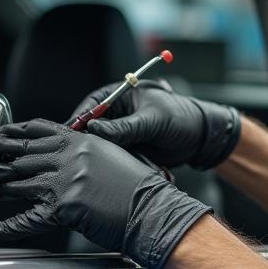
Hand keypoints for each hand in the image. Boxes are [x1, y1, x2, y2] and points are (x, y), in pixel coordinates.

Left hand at [0, 119, 210, 268]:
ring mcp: (64, 182)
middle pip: (22, 154)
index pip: (39, 130)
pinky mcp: (62, 210)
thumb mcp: (113, 154)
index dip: (15, 132)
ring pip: (17, 183)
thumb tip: (63, 154)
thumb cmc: (140, 186)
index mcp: (82, 141)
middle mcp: (69, 157)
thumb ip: (86, 150)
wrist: (154, 209)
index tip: (1, 134)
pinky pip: (22, 220)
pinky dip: (0, 228)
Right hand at [69, 79, 240, 169]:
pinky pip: (109, 156)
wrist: (198, 139)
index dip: (78, 121)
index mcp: (118, 95)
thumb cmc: (179, 118)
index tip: (69, 137)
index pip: (90, 107)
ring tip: (88, 168)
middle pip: (88, 128)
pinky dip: (107, 163)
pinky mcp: (124, 149)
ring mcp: (118, 132)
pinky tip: (104, 173)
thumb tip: (94, 128)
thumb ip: (124, 127)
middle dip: (82, 141)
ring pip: (97, 144)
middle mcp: (114, 113)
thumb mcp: (151, 121)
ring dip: (95, 154)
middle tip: (74, 158)